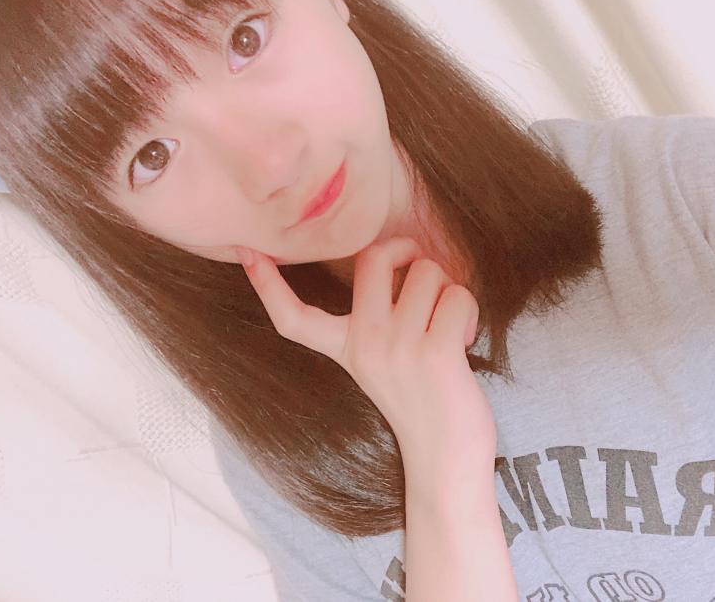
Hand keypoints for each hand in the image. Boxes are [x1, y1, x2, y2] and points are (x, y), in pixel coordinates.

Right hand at [236, 237, 497, 491]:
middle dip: (407, 252)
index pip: (294, 317)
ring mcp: (396, 347)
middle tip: (422, 275)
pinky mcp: (434, 353)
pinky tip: (462, 344)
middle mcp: (364, 344)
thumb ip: (380, 321)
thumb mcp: (381, 366)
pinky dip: (467, 313)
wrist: (444, 464)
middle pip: (374, 257)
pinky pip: (457, 297)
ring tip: (448, 329)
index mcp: (345, 348)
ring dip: (449, 292)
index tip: (247, 251)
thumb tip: (409, 264)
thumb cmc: (423, 406)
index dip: (268, 285)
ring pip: (429, 272)